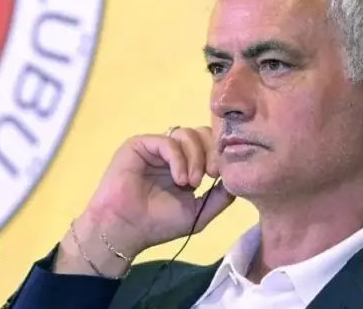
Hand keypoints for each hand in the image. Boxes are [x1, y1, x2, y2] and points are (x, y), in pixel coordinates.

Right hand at [55, 127, 234, 276]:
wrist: (125, 230)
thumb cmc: (157, 224)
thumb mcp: (198, 213)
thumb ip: (219, 197)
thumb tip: (236, 181)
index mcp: (184, 165)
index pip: (208, 145)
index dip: (219, 155)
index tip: (220, 176)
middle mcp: (171, 153)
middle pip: (201, 133)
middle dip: (211, 151)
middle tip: (212, 175)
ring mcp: (155, 147)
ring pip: (186, 134)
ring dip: (195, 157)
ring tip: (191, 183)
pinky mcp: (140, 144)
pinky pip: (167, 141)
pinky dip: (179, 159)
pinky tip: (179, 179)